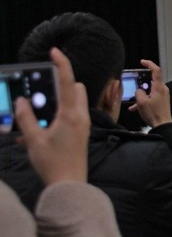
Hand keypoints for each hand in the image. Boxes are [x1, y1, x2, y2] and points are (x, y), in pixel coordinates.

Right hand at [15, 47, 89, 185]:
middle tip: (41, 90)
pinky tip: (37, 132)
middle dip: (60, 84)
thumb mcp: (33, 140)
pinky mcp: (81, 132)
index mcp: (71, 114)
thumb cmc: (53, 164)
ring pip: (74, 101)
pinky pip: (71, 115)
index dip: (62, 64)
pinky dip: (57, 115)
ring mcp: (83, 124)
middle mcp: (81, 116)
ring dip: (58, 101)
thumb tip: (21, 101)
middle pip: (75, 89)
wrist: (71, 185)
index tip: (55, 51)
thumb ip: (26, 118)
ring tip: (36, 115)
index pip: (68, 82)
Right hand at [132, 59, 171, 127]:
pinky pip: (152, 97)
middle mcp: (162, 89)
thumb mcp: (141, 102)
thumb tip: (139, 90)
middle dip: (142, 83)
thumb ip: (138, 92)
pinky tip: (135, 108)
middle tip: (135, 84)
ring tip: (133, 101)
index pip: (156, 70)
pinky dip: (144, 100)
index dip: (149, 64)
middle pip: (152, 80)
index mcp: (159, 87)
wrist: (163, 125)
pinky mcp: (162, 101)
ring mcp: (163, 95)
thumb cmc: (153, 113)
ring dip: (142, 94)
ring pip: (150, 90)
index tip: (142, 62)